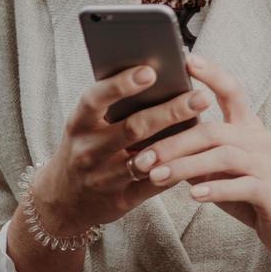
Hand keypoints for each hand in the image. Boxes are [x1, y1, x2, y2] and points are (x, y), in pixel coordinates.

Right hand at [31, 61, 212, 236]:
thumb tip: (156, 72)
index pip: (96, 100)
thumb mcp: (86, 124)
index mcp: (78, 124)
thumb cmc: (85, 146)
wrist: (63, 199)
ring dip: (178, 143)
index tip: (150, 70)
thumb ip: (112, 104)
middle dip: (170, 112)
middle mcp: (88, 151)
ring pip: (147, 160)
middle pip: (133, 129)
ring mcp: (103, 179)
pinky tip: (199, 154)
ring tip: (207, 125)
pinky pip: (154, 185)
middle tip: (201, 96)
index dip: (121, 85)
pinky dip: (178, 169)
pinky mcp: (120, 201)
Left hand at [139, 52, 270, 264]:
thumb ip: (200, 152)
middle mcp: (261, 140)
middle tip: (142, 158)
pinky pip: (242, 186)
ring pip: (224, 157)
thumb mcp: (224, 167)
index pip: (232, 91)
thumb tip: (153, 143)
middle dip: (174, 143)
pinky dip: (216, 189)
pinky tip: (193, 195)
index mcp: (249, 128)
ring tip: (157, 176)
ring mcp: (270, 166)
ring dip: (186, 166)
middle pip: (214, 131)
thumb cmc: (252, 190)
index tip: (187, 60)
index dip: (212, 74)